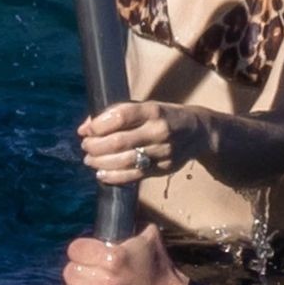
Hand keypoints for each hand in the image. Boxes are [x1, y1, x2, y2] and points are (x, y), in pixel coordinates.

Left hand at [61, 224, 189, 284]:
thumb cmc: (159, 273)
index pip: (75, 250)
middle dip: (80, 271)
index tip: (87, 255)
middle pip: (69, 272)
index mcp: (115, 258)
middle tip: (91, 275)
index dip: (81, 251)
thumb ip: (132, 226)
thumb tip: (124, 206)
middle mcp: (105, 284)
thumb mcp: (150, 241)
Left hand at [78, 101, 210, 183]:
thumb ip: (118, 114)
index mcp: (153, 110)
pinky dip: (114, 176)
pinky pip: (134, 176)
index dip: (98, 125)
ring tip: (90, 160)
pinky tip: (102, 173)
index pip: (120, 116)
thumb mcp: (146, 107)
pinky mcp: (164, 168)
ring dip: (101, 162)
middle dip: (95, 146)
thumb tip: (86, 127)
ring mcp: (163, 151)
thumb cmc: (165, 116)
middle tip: (86, 147)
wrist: (198, 132)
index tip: (85, 130)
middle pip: (119, 142)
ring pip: (125, 161)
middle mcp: (158, 130)